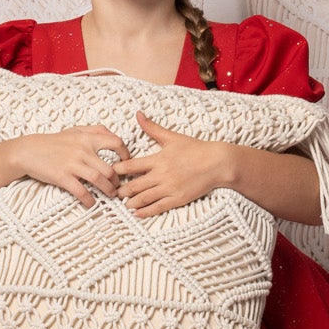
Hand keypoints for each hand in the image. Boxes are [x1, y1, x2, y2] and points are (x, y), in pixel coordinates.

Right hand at [9, 124, 129, 208]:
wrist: (28, 151)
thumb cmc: (53, 141)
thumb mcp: (75, 130)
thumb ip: (96, 130)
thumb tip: (115, 136)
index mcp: (87, 138)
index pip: (116, 143)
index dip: (126, 154)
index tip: (126, 164)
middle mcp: (83, 150)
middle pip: (110, 168)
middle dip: (117, 180)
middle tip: (118, 186)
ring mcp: (73, 164)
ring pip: (99, 180)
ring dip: (108, 191)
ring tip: (110, 195)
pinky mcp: (63, 177)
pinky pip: (82, 191)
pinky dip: (89, 200)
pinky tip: (91, 203)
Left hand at [115, 111, 238, 217]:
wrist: (217, 163)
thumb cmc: (195, 148)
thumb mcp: (172, 137)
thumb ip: (152, 128)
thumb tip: (138, 114)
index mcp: (158, 159)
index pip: (131, 166)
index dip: (118, 170)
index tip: (111, 172)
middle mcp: (161, 175)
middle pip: (134, 185)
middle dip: (122, 190)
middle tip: (114, 192)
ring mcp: (170, 188)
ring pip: (144, 198)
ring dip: (131, 203)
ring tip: (125, 204)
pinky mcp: (178, 199)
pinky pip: (158, 207)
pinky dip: (145, 212)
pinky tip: (138, 214)